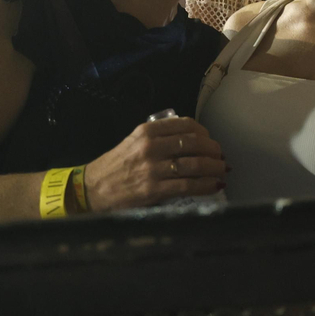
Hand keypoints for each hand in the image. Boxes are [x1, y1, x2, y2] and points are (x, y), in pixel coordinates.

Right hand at [82, 116, 225, 210]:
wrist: (91, 189)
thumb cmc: (115, 166)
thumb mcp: (134, 141)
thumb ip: (159, 136)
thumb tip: (191, 138)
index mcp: (147, 130)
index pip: (186, 125)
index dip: (205, 133)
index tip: (211, 140)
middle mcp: (151, 146)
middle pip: (195, 143)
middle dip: (214, 150)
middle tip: (221, 157)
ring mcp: (153, 169)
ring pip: (195, 164)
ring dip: (215, 167)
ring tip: (223, 170)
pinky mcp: (154, 190)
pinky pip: (188, 185)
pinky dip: (206, 185)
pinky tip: (215, 186)